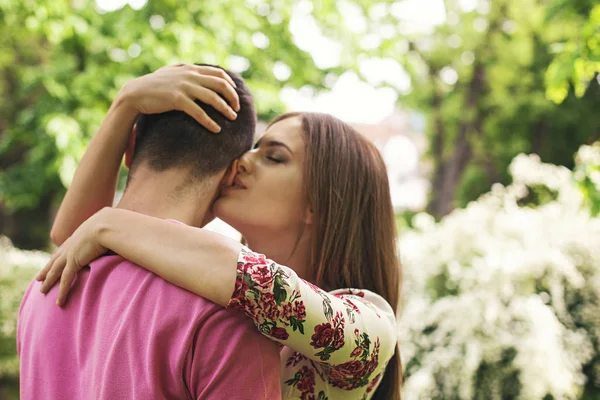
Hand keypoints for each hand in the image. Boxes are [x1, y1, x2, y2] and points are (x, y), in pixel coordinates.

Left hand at [37, 211, 108, 305]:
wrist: (108, 224)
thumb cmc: (114, 225)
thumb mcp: (109, 230)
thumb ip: (110, 237)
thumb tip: (120, 240)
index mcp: (79, 236)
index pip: (65, 248)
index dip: (58, 256)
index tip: (53, 261)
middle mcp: (71, 244)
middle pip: (55, 260)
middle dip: (47, 269)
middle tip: (39, 277)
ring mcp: (70, 253)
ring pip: (55, 271)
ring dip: (48, 282)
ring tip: (42, 290)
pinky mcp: (74, 262)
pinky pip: (65, 280)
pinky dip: (62, 292)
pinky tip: (59, 302)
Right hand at [118, 63, 239, 132]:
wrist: (135, 93)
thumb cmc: (154, 86)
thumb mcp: (172, 72)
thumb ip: (187, 71)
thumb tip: (200, 73)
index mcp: (191, 69)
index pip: (219, 73)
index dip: (231, 85)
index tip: (235, 96)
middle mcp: (190, 75)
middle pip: (221, 84)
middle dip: (233, 97)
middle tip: (237, 109)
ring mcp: (184, 87)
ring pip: (213, 98)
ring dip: (226, 109)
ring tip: (232, 118)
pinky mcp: (177, 99)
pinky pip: (199, 112)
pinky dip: (210, 121)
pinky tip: (216, 130)